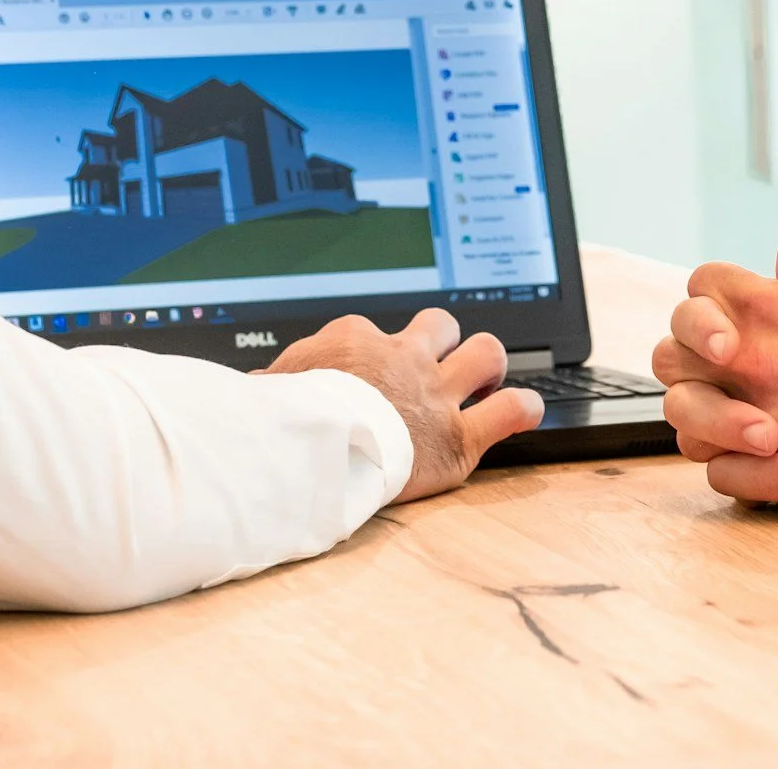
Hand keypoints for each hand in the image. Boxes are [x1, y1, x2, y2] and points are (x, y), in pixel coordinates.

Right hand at [267, 307, 544, 501]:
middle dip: (446, 342)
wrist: (312, 452)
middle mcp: (403, 358)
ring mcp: (436, 395)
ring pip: (485, 354)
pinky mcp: (459, 437)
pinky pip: (511, 410)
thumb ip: (274, 384)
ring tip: (481, 383)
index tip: (364, 377)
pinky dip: (521, 409)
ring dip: (486, 366)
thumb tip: (256, 388)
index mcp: (356, 340)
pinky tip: (522, 412)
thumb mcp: (269, 389)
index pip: (370, 333)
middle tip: (439, 368)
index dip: (372, 354)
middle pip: (441, 325)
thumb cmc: (286, 421)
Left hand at [651, 223, 777, 514]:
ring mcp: (759, 416)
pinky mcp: (777, 468)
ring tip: (740, 409)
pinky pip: (718, 470)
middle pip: (672, 352)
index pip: (702, 286)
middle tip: (724, 362)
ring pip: (683, 415)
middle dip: (692, 352)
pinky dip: (730, 464)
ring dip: (703, 410)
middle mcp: (753, 360)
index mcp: (770, 306)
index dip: (717, 296)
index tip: (740, 310)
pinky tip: (761, 451)